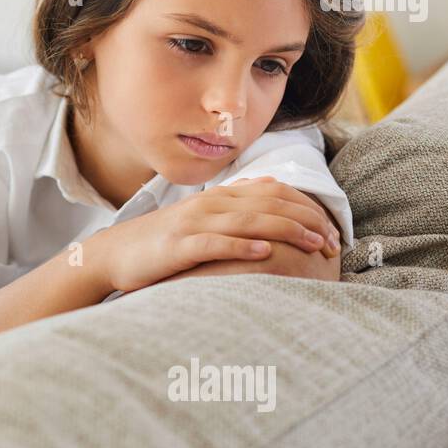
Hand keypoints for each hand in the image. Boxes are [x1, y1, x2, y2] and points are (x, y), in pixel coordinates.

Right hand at [88, 176, 341, 294]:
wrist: (114, 254)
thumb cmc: (162, 243)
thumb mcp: (201, 221)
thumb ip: (234, 209)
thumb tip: (272, 195)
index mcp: (219, 197)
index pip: (275, 192)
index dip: (308, 207)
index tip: (332, 229)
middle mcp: (211, 205)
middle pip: (269, 204)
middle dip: (307, 221)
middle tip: (333, 242)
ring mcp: (194, 224)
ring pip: (249, 221)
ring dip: (286, 232)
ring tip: (313, 244)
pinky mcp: (179, 246)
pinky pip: (215, 244)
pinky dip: (242, 247)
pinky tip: (265, 255)